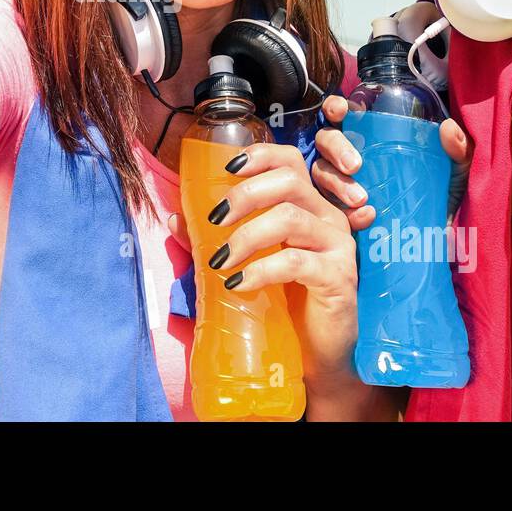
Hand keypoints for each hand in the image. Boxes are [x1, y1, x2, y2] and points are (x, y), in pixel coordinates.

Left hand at [167, 140, 360, 397]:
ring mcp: (337, 247)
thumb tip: (173, 217)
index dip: (261, 156)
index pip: (291, 161)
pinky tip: (239, 284)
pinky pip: (297, 262)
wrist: (316, 355)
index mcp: (308, 207)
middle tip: (216, 219)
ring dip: (247, 236)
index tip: (228, 168)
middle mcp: (327, 219)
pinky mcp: (338, 277)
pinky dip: (261, 269)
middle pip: (289, 182)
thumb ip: (214, 239)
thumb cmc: (283, 303)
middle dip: (246, 194)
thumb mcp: (247, 262)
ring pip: (291, 218)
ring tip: (220, 260)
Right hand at [310, 95, 471, 231]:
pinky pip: (329, 210)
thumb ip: (458, 150)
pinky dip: (345, 213)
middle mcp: (347, 155)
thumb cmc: (441, 196)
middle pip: (325, 140)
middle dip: (336, 148)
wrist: (439, 240)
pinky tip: (366, 217)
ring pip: (320, 173)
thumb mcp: (455, 173)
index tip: (341, 113)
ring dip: (336, 182)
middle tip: (356, 166)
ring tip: (361, 198)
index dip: (335, 107)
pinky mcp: (339, 213)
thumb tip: (448, 128)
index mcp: (369, 136)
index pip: (341, 113)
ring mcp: (339, 184)